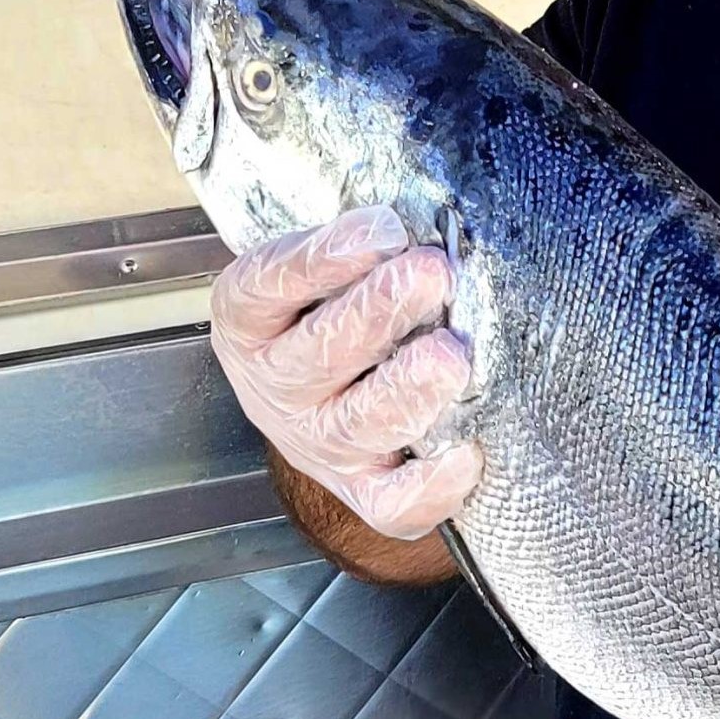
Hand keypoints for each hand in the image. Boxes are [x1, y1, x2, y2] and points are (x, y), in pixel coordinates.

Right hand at [209, 205, 480, 539]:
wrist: (328, 387)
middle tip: (433, 275)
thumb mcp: (327, 262)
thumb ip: (363, 240)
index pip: (270, 283)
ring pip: (360, 424)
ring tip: (450, 355)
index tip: (384, 230)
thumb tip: (422, 215)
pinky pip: (392, 503)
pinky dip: (430, 485)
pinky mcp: (363, 488)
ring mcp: (318, 442)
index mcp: (252, 318)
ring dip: (409, 387)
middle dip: (382, 310)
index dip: (325, 258)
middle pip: (320, 353)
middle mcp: (276, 385)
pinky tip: (467, 450)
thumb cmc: (337, 302)